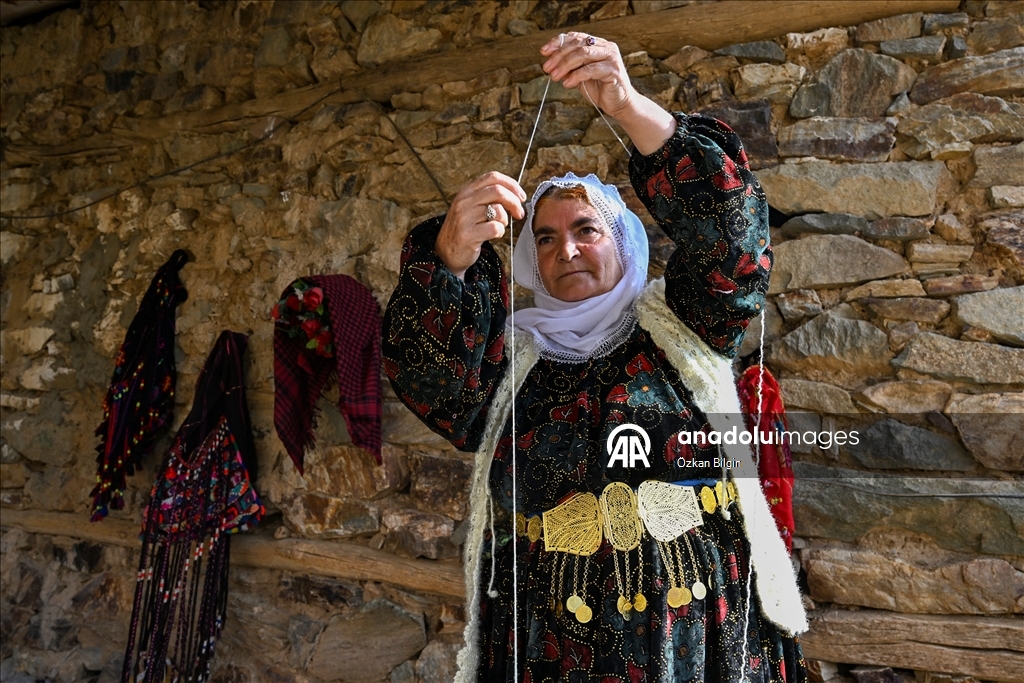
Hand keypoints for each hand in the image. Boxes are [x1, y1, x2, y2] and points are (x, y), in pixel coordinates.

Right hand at [436, 172, 526, 279]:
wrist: (445, 253)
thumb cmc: (464, 229)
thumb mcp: (471, 207)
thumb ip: (488, 198)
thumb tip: (514, 195)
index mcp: (466, 192)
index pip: (492, 177)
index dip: (511, 184)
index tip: (521, 196)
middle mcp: (464, 202)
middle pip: (498, 191)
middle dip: (514, 202)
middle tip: (519, 213)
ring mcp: (464, 218)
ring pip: (498, 210)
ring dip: (505, 220)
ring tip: (499, 226)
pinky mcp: (468, 235)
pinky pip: (495, 228)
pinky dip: (500, 232)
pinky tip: (494, 235)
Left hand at [540, 33, 676, 155]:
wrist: (619, 105)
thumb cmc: (600, 89)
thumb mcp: (580, 76)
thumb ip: (569, 67)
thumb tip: (550, 64)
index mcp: (598, 44)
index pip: (575, 37)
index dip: (558, 42)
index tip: (544, 52)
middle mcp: (605, 47)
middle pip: (577, 44)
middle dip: (558, 55)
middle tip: (547, 67)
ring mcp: (611, 57)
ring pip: (583, 54)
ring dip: (565, 65)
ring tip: (554, 76)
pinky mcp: (613, 70)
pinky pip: (590, 70)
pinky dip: (576, 76)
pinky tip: (567, 84)